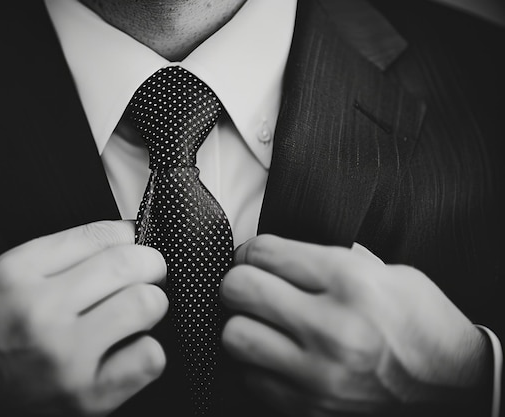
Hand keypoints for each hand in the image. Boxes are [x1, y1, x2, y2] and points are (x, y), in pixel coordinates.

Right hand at [0, 220, 167, 416]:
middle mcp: (39, 314)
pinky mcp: (89, 396)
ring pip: (147, 304)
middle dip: (150, 263)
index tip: (133, 243)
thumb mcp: (13, 273)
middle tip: (147, 272)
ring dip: (151, 303)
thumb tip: (131, 234)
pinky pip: (150, 357)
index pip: (101, 235)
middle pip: (129, 264)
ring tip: (134, 311)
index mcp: (17, 274)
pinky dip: (148, 349)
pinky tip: (128, 348)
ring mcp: (66, 358)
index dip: (129, 236)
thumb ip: (68, 250)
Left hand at [220, 235, 489, 414]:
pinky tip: (279, 356)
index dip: (252, 251)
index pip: (265, 252)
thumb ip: (322, 261)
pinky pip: (252, 378)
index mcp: (352, 283)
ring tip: (262, 323)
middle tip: (250, 287)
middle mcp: (333, 329)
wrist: (453, 386)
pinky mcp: (311, 408)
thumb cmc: (419, 322)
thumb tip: (268, 257)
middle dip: (238, 282)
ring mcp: (320, 375)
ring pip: (235, 337)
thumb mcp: (383, 271)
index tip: (255, 259)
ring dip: (243, 325)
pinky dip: (257, 364)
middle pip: (239, 290)